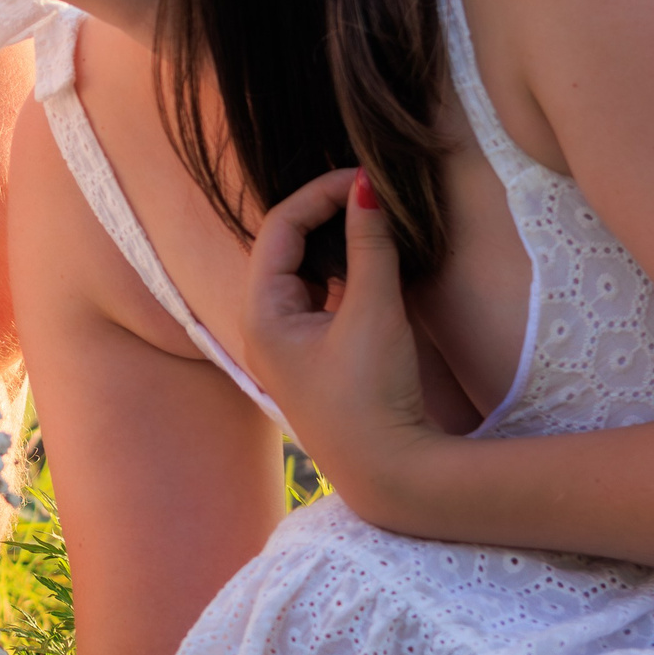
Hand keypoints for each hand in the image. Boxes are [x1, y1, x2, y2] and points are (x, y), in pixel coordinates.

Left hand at [240, 169, 436, 519]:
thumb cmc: (372, 397)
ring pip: (304, 272)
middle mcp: (266, 326)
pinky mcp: (316, 358)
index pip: (279, 229)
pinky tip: (373, 259)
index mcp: (261, 313)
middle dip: (322, 214)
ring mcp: (289, 344)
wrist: (391, 477)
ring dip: (333, 242)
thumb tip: (366, 186)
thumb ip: (370, 246)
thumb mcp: (373, 313)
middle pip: (285, 247)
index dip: (319, 195)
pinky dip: (343, 271)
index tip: (362, 177)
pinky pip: (321, 297)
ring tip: (371, 215)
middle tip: (367, 190)